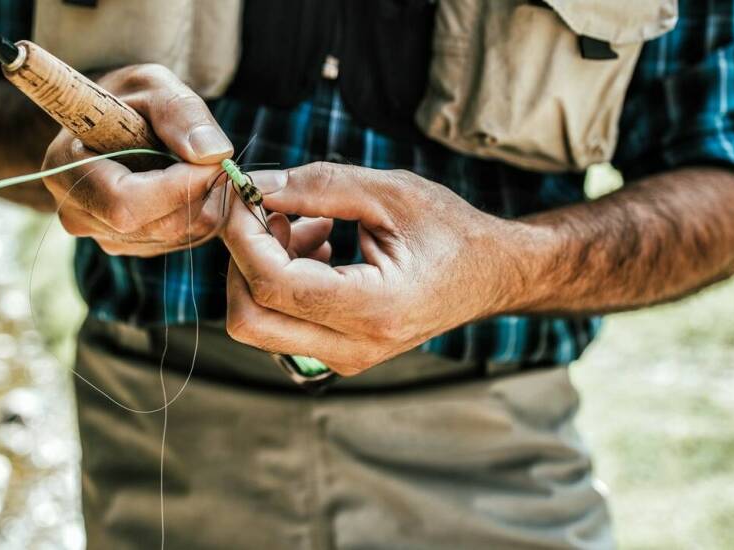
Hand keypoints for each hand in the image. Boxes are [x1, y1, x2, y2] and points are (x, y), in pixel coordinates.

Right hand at [42, 64, 236, 255]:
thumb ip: (182, 113)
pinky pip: (184, 239)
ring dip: (204, 201)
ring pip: (177, 234)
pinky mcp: (131, 246)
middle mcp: (78, 214)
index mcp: (64, 169)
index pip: (125, 203)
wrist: (114, 119)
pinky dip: (201, 211)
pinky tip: (190, 182)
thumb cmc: (130, 97)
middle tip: (211, 156)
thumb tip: (213, 154)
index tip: (214, 159)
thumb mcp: (154, 85)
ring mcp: (104, 236)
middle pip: (158, 224)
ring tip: (195, 163)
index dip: (178, 186)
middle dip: (198, 191)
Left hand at [222, 163, 529, 374]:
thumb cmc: (451, 230)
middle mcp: (356, 347)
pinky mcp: (340, 354)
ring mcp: (346, 358)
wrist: (491, 275)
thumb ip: (318, 186)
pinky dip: (280, 282)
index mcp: (375, 308)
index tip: (243, 194)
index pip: (272, 284)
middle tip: (270, 212)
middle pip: (249, 319)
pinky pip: (282, 325)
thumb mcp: (390, 192)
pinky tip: (318, 247)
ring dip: (263, 268)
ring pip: (259, 324)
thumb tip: (255, 185)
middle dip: (242, 259)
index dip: (242, 235)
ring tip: (311, 225)